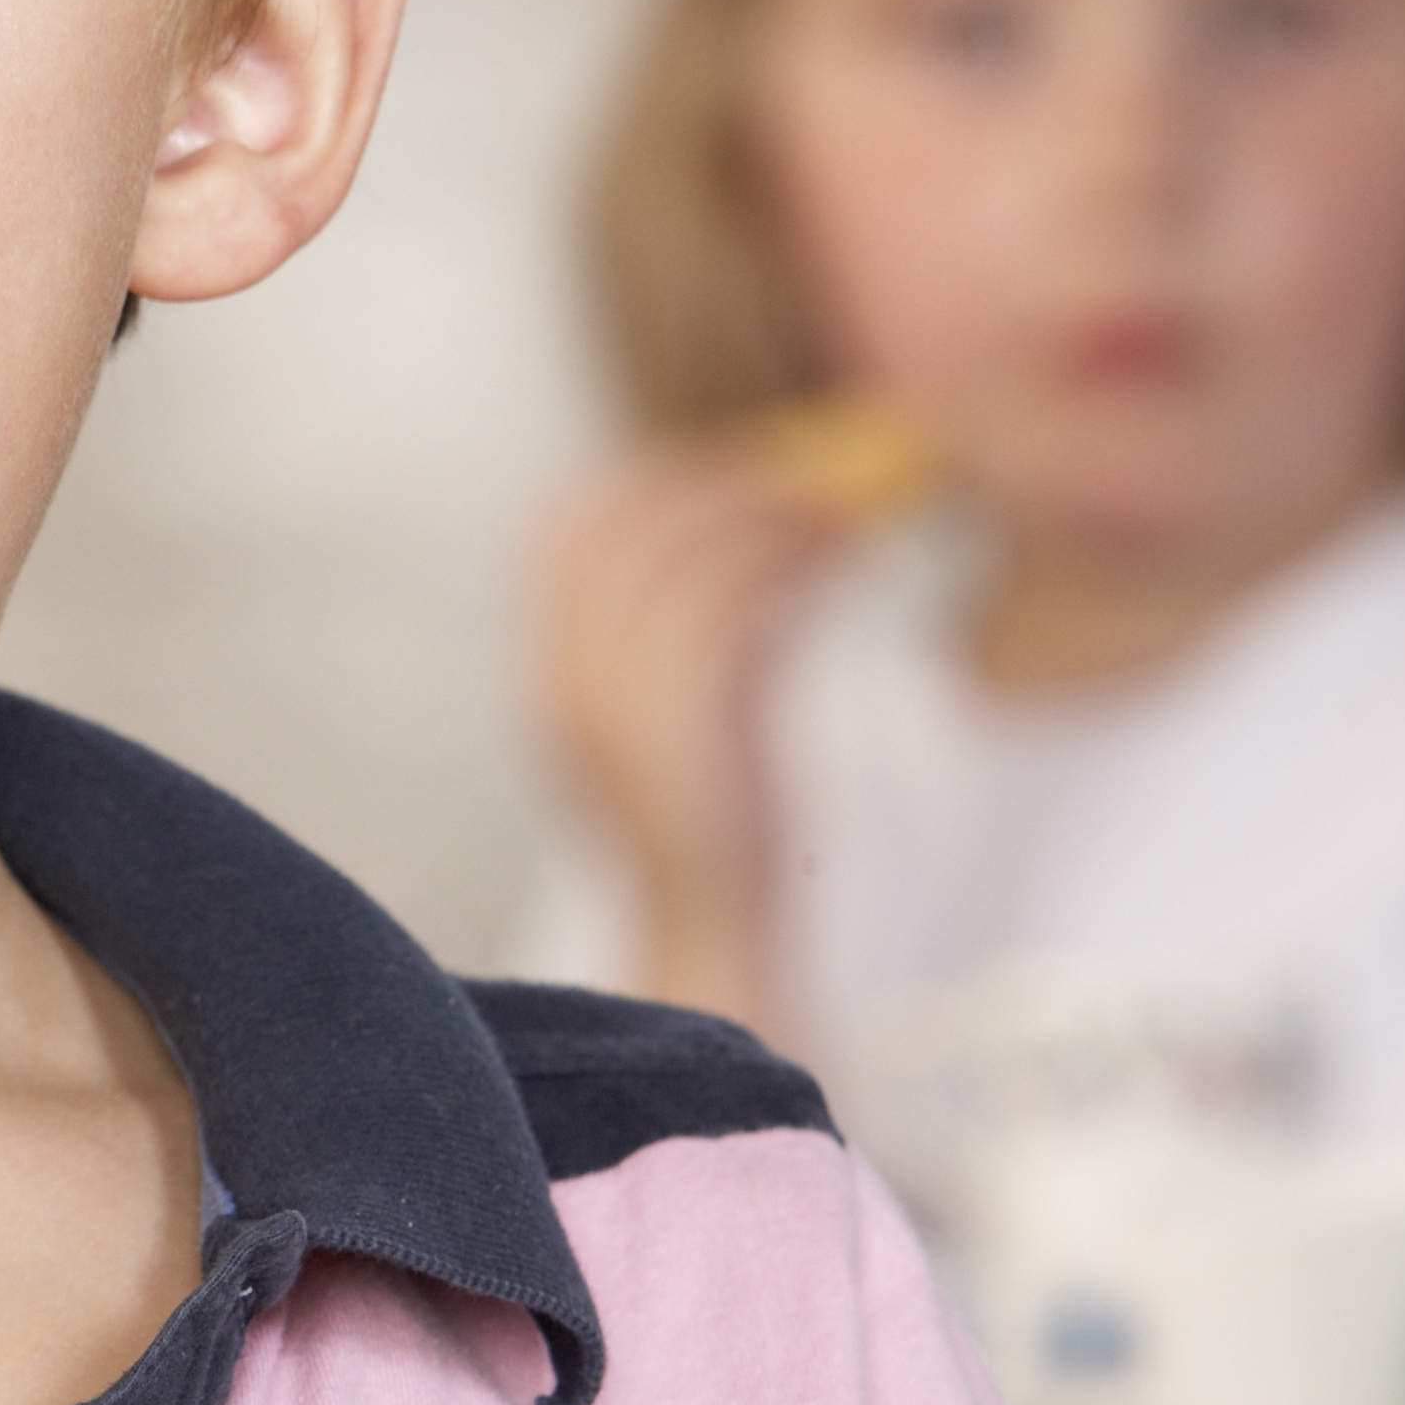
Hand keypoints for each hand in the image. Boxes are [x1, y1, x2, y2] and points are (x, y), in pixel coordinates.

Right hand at [536, 442, 835, 1024]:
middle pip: (624, 518)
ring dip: (773, 508)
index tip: (759, 471)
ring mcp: (606, 695)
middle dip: (724, 479)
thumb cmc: (725, 820)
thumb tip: (769, 518)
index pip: (577, 527)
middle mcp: (560, 673)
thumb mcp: (699, 704)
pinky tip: (849, 550)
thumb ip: (706, 620)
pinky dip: (791, 556)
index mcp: (553, 668)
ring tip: (851, 504)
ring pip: (683, 546)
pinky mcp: (671, 718)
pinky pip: (727, 595)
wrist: (717, 932)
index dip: (666, 482)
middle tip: (816, 472)